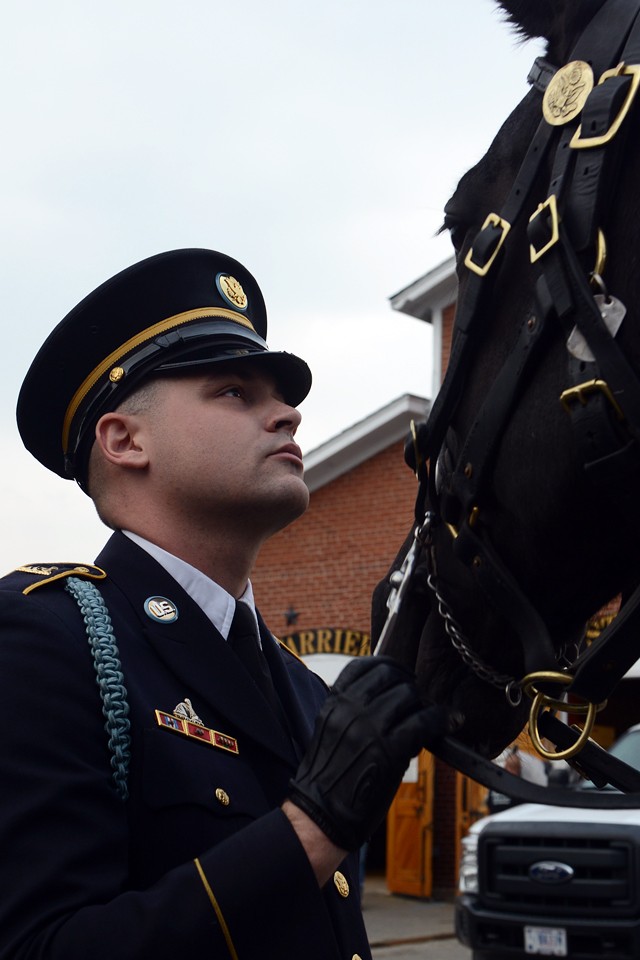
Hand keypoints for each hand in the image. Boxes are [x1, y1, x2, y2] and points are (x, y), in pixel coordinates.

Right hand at [288, 656, 446, 850]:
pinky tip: (450, 721)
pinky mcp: (389, 750)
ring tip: (430, 717)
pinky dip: (441, 718)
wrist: (320, 815)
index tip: (402, 675)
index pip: (365, 665)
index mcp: (334, 703)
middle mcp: (350, 710)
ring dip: (424, 703)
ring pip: (409, 695)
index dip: (390, 666)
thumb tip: (394, 699)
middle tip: (418, 701)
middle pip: (391, 677)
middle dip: (409, 686)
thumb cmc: (328, 778)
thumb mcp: (331, 731)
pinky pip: (423, 721)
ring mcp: (369, 728)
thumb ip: (354, 711)